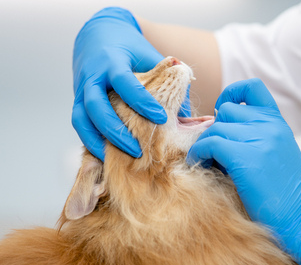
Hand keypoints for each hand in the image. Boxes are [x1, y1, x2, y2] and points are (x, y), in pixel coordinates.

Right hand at [72, 7, 166, 160]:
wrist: (98, 34)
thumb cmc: (131, 48)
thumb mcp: (150, 56)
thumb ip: (168, 81)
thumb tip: (188, 112)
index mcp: (112, 62)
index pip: (124, 83)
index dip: (142, 102)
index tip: (162, 118)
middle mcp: (92, 77)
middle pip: (97, 107)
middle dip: (117, 131)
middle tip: (139, 150)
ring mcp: (80, 90)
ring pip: (82, 119)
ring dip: (101, 141)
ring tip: (124, 157)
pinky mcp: (77, 101)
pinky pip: (79, 125)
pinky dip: (91, 141)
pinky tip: (107, 156)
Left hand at [187, 78, 300, 264]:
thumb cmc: (287, 194)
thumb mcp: (278, 154)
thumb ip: (256, 137)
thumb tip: (217, 130)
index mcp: (279, 123)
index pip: (252, 88)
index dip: (231, 93)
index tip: (220, 110)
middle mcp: (270, 125)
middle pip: (226, 111)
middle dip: (215, 131)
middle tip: (214, 154)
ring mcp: (259, 139)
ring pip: (215, 128)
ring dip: (205, 145)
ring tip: (207, 163)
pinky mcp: (245, 157)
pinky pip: (208, 144)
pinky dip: (198, 154)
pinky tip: (200, 166)